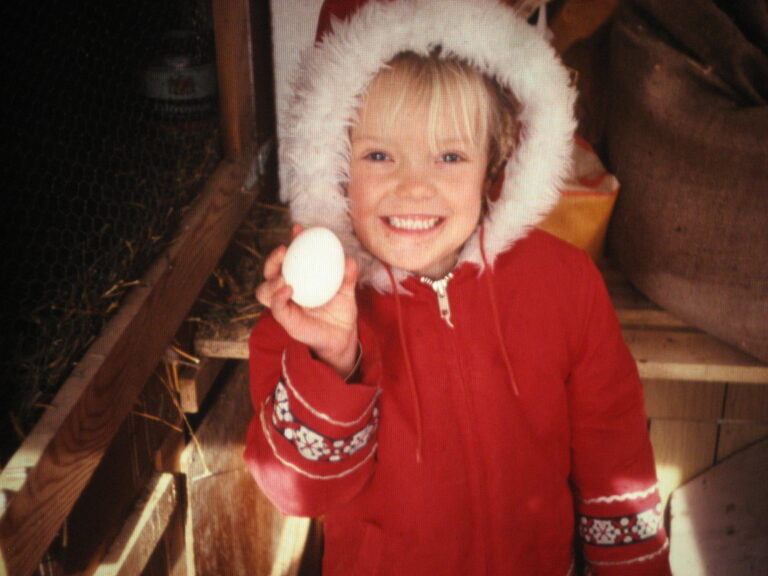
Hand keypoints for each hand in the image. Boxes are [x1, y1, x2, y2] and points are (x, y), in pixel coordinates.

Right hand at [256, 225, 358, 376]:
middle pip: (270, 272)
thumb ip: (348, 276)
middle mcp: (287, 290)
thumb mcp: (347, 291)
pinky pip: (276, 307)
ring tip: (283, 276)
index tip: (298, 229)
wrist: (342, 337)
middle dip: (273, 258)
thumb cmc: (341, 311)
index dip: (292, 243)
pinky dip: (278, 297)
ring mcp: (285, 305)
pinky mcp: (286, 320)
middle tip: (284, 250)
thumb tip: (350, 260)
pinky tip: (288, 289)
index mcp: (300, 279)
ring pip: (264, 291)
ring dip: (270, 279)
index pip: (290, 258)